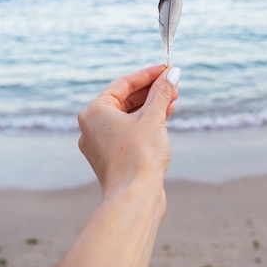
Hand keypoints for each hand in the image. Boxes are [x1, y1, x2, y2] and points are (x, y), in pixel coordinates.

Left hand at [78, 64, 178, 209]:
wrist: (134, 198)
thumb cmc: (139, 155)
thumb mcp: (153, 117)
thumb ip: (162, 92)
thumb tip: (171, 74)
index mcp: (94, 112)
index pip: (123, 83)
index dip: (148, 74)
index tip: (167, 69)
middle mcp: (92, 127)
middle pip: (125, 99)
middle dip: (151, 91)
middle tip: (173, 84)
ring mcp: (101, 144)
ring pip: (129, 116)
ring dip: (152, 106)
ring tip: (173, 99)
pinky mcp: (113, 158)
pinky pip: (130, 132)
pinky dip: (147, 123)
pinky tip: (165, 117)